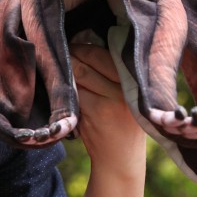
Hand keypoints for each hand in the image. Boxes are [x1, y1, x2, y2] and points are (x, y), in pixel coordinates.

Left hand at [71, 43, 146, 178]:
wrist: (121, 159)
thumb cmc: (121, 121)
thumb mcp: (127, 93)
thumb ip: (111, 70)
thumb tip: (82, 38)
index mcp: (136, 78)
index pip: (104, 50)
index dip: (84, 44)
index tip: (73, 42)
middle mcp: (127, 86)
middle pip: (88, 57)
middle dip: (72, 53)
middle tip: (61, 53)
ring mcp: (111, 99)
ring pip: (77, 72)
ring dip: (65, 69)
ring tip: (60, 70)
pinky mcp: (94, 112)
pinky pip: (72, 90)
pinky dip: (64, 88)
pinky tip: (63, 91)